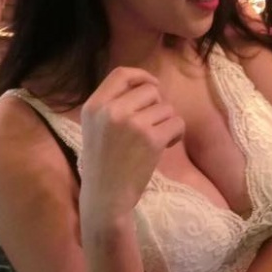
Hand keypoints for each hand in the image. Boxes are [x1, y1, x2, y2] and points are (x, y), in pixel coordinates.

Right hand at [79, 67, 184, 217]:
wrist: (105, 197)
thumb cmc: (103, 164)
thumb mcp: (95, 127)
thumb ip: (113, 105)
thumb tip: (149, 85)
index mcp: (94, 106)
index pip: (121, 74)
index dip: (141, 76)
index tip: (153, 85)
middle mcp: (111, 111)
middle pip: (150, 90)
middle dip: (158, 106)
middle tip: (153, 126)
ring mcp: (132, 124)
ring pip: (166, 108)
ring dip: (167, 123)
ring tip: (156, 140)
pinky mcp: (151, 139)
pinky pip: (177, 123)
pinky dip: (177, 134)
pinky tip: (166, 145)